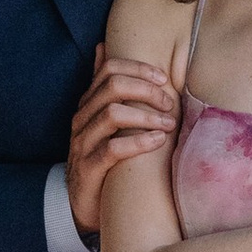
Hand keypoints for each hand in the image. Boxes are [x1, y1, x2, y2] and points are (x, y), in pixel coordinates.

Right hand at [66, 47, 179, 237]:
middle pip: (112, 87)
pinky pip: (112, 149)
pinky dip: (139, 141)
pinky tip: (158, 141)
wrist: (84, 204)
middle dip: (146, 90)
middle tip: (169, 103)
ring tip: (169, 124)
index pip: (109, 69)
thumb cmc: (103, 158)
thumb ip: (105, 88)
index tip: (164, 79)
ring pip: (112, 114)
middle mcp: (82, 119)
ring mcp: (82, 143)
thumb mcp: (105, 122)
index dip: (139, 69)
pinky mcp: (88, 168)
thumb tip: (102, 47)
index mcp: (88, 103)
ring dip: (146, 115)